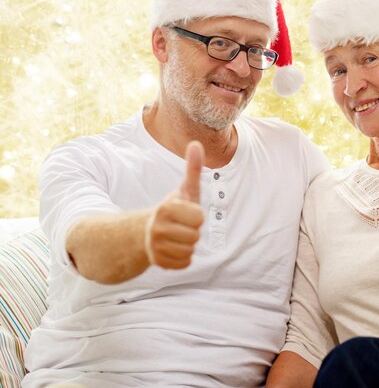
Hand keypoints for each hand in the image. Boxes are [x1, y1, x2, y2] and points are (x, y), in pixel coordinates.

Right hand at [144, 141, 204, 268]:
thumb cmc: (174, 208)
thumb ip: (193, 168)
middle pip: (195, 236)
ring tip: (177, 236)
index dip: (196, 215)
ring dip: (188, 244)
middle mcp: (158, 228)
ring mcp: (155, 247)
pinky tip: (173, 248)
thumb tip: (196, 143)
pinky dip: (183, 258)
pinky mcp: (158, 262)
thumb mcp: (185, 189)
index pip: (199, 218)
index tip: (186, 212)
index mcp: (166, 208)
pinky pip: (185, 264)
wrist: (148, 231)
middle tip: (181, 225)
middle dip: (193, 231)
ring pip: (190, 251)